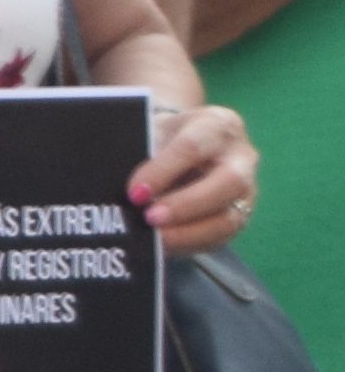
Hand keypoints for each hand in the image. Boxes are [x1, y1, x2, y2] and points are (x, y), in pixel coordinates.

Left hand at [136, 100, 258, 259]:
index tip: (135, 192)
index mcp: (216, 125)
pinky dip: (191, 244)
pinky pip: (221, 236)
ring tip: (156, 239)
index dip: (163, 171)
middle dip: (187, 204)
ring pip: (230, 217)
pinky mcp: (239, 216)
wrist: (181, 144)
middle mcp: (241, 156)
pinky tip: (165, 246)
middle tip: (150, 218)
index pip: (193, 147)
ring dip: (190, 232)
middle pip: (229, 182)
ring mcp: (247, 189)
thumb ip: (140, 154)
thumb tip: (126, 190)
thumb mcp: (150, 132)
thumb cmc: (161, 137)